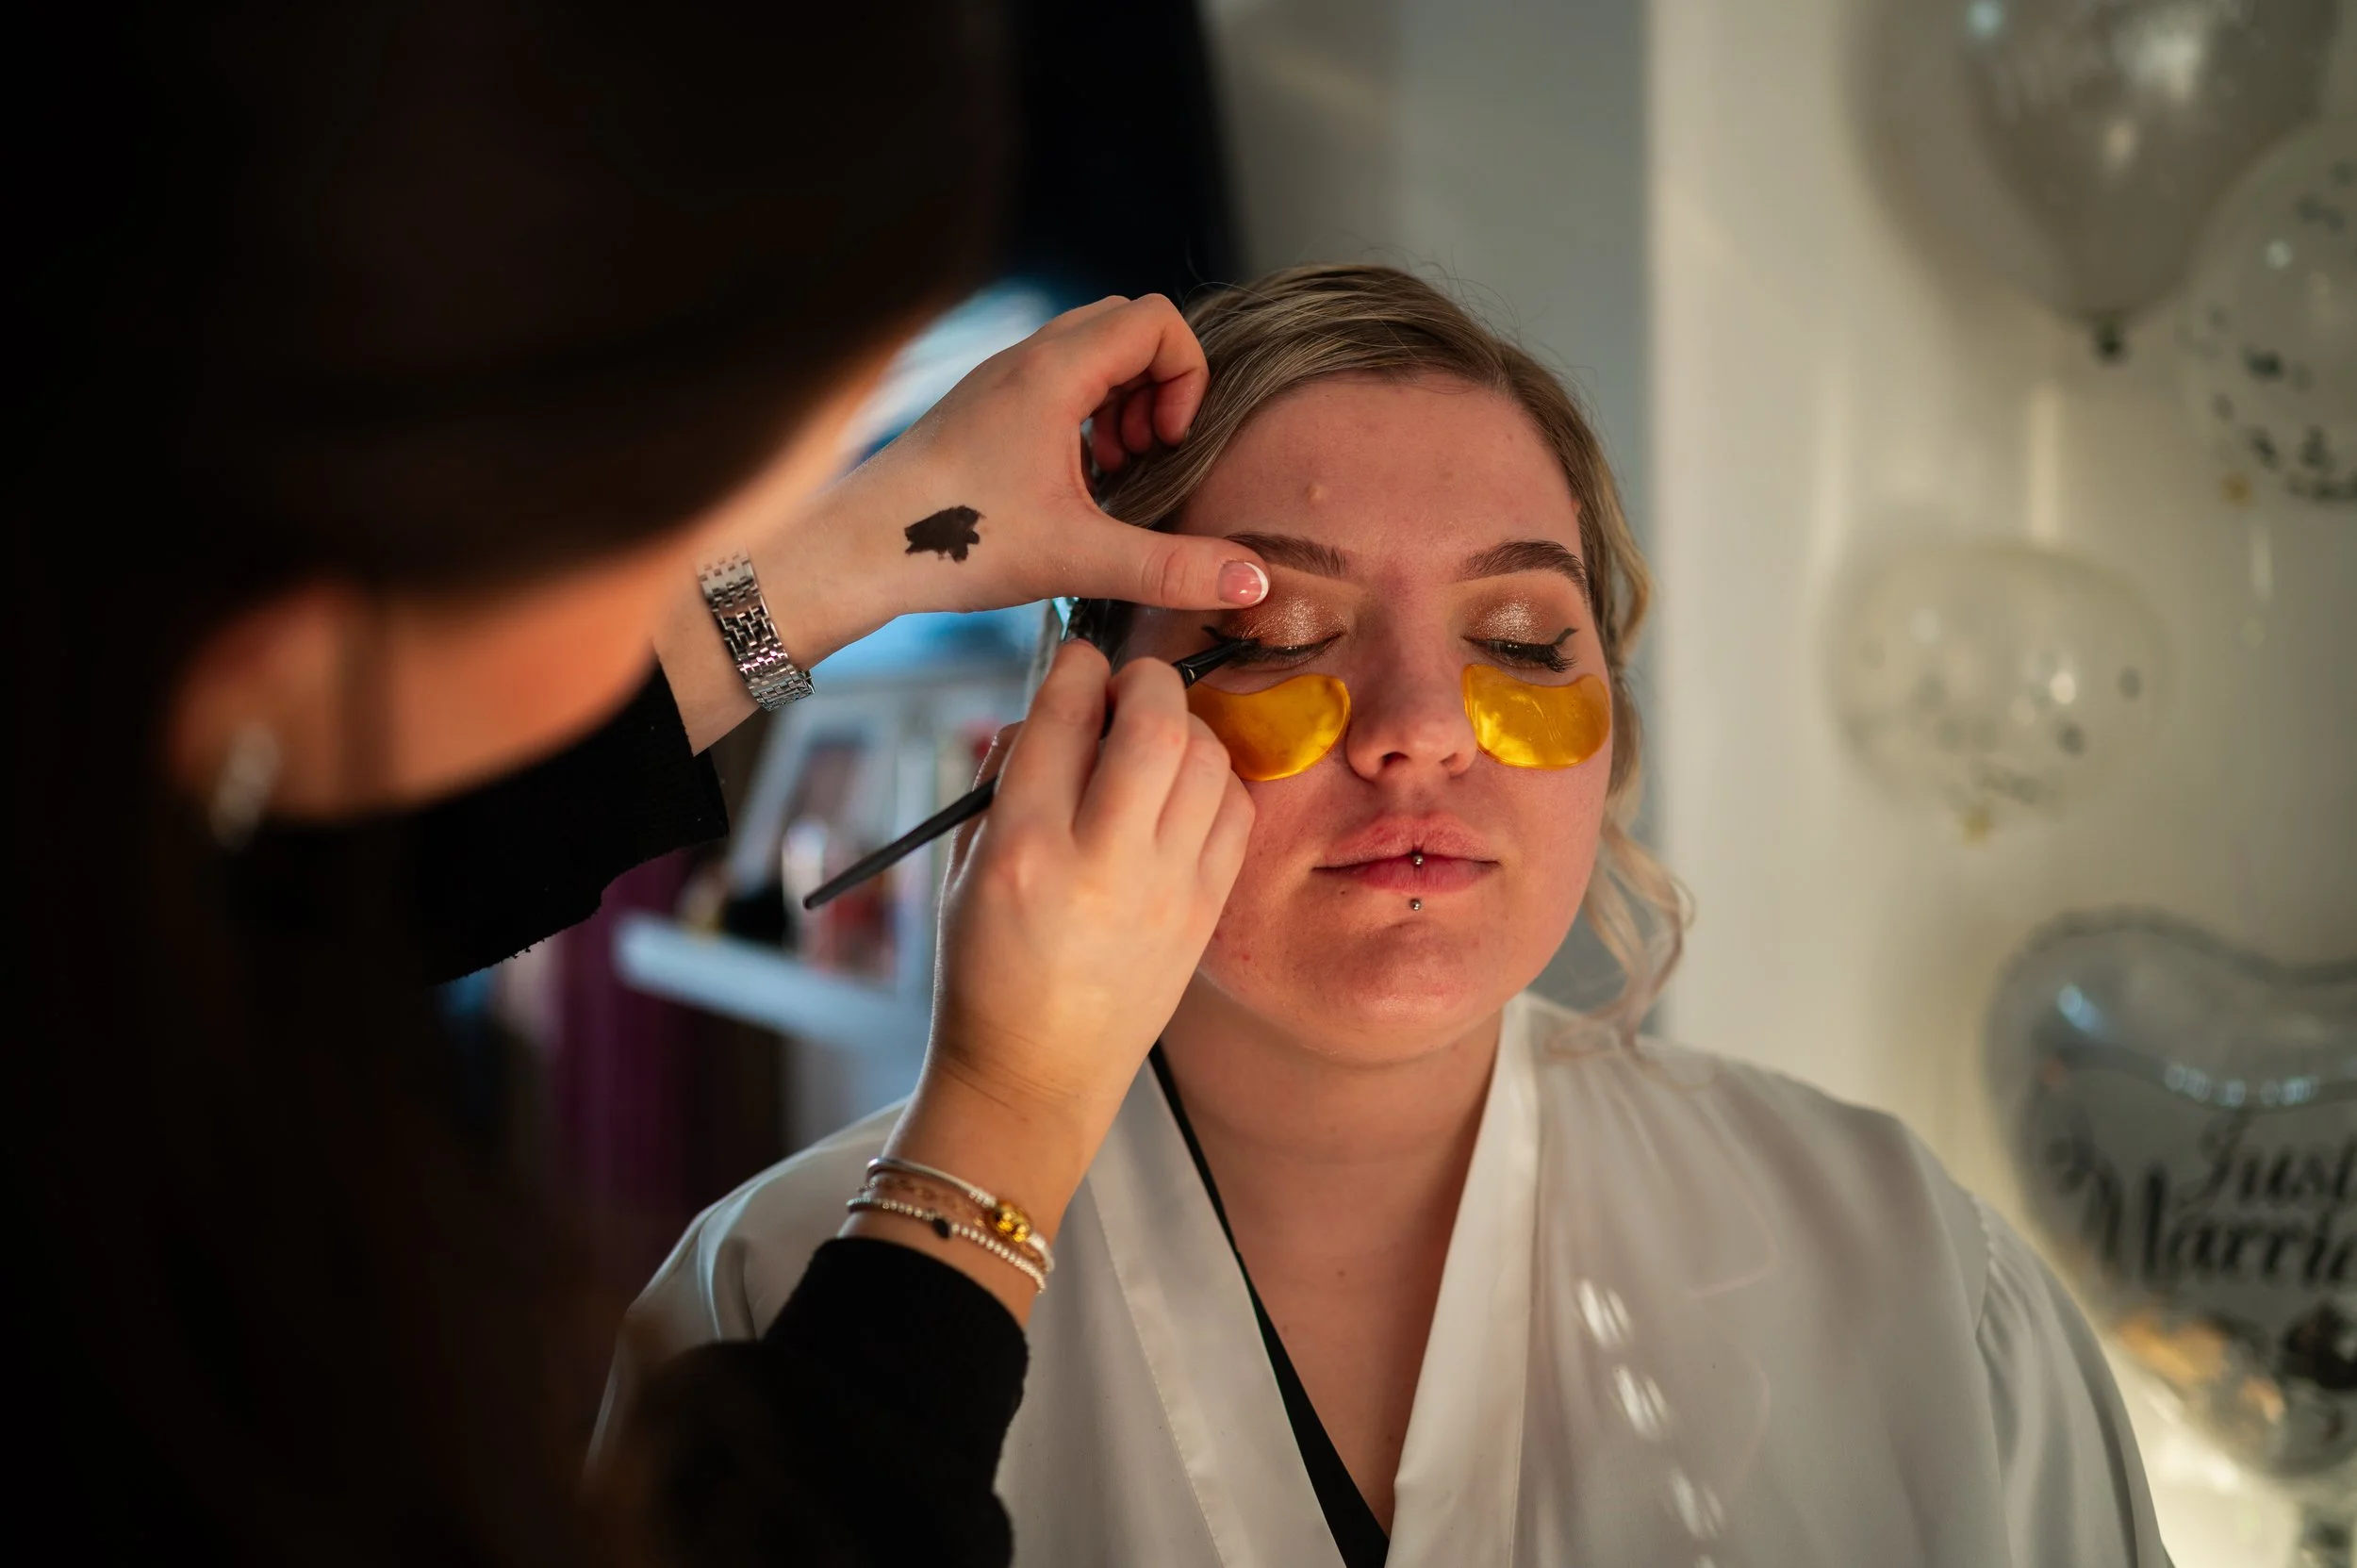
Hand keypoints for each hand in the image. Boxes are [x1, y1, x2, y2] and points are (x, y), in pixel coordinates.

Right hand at [844, 641, 1252, 1318]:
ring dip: (1183, 725)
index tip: (1075, 659)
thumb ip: (1003, 782)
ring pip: (1206, 759)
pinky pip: (1235, 810)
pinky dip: (1215, 779)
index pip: (1061, 718)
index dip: (1073, 668)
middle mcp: (1103, 864)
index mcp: (1024, 850)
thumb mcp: (964, 871)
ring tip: (1153, 737)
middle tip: (1126, 683)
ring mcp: (1167, 890)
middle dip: (1143, 679)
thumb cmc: (986, 974)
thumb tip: (1048, 710)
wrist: (1037, 1077)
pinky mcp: (1206, 912)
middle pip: (1153, 725)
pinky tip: (1183, 788)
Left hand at [856, 292, 1269, 616]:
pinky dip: (1085, 414)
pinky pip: (1056, 379)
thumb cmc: (953, 543)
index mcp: (1053, 373)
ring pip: (1090, 350)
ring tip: (1114, 470)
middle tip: (1145, 456)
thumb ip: (1171, 567)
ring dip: (1122, 400)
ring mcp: (1000, 379)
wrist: (856, 550)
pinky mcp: (983, 406)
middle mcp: (1025, 359)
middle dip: (1159, 385)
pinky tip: (1073, 483)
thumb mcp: (1078, 558)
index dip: (1186, 377)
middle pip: (1126, 325)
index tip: (1169, 445)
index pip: (1157, 320)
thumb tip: (1254, 580)